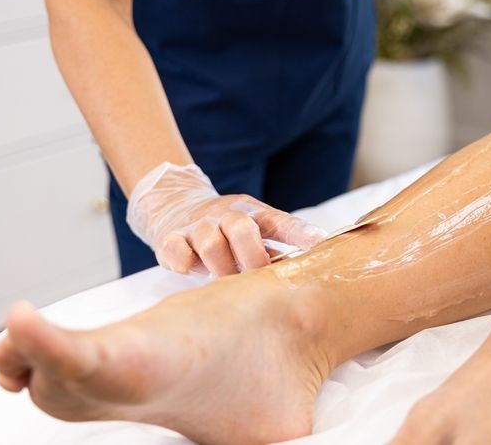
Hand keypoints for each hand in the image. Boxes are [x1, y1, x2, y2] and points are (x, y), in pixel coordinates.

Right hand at [126, 162, 327, 275]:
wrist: (175, 206)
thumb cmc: (227, 231)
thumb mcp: (254, 232)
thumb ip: (276, 250)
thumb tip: (308, 275)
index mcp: (252, 214)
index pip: (279, 221)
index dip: (299, 232)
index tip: (320, 242)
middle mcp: (226, 215)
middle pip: (242, 229)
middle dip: (253, 257)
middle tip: (258, 279)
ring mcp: (197, 226)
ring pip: (210, 241)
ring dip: (221, 266)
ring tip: (226, 283)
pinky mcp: (170, 239)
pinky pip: (175, 248)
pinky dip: (183, 260)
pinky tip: (189, 268)